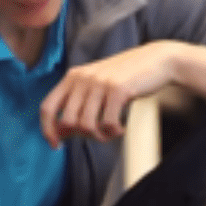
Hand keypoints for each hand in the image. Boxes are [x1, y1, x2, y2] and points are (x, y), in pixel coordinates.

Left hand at [40, 42, 177, 147]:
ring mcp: (99, 83)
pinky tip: (121, 128)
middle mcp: (82, 78)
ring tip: (111, 132)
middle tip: (98, 135)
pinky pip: (107, 123)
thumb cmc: (127, 77)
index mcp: (73, 77)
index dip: (47, 130)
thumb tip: (60, 132)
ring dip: (99, 136)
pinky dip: (113, 132)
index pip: (47, 107)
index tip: (56, 145)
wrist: (158, 60)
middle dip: (82, 136)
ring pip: (86, 125)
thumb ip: (78, 105)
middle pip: (66, 121)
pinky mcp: (117, 89)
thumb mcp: (97, 86)